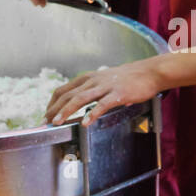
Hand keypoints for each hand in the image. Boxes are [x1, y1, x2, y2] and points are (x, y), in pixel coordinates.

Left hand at [45, 57, 164, 124]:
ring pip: (81, 99)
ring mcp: (105, 87)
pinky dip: (92, 114)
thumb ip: (93, 90)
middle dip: (55, 109)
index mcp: (88, 78)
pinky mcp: (118, 94)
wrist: (149, 72)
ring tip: (57, 122)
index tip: (47, 114)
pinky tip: (85, 123)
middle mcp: (93, 81)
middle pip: (68, 95)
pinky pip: (102, 104)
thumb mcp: (105, 80)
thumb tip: (82, 105)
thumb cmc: (128, 79)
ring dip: (67, 111)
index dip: (53, 103)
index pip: (63, 90)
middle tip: (45, 122)